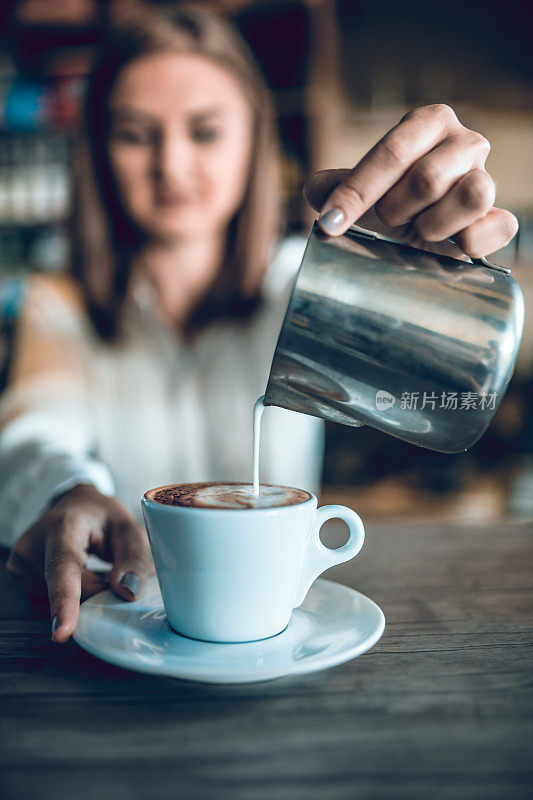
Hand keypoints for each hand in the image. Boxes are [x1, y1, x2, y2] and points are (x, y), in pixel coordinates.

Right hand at [6, 484, 154, 642]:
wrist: (73, 507)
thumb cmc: (101, 516)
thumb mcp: (128, 527)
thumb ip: (134, 557)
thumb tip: (127, 592)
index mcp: (62, 527)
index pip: (62, 568)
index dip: (64, 601)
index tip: (63, 631)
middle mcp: (33, 546)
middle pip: (73, 591)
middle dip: (102, 593)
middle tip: (117, 573)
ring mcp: (22, 564)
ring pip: (66, 599)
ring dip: (89, 592)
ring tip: (94, 565)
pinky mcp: (21, 578)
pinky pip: (55, 599)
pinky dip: (76, 594)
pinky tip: (81, 573)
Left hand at [304, 104, 517, 258]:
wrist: (417, 233)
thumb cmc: (388, 202)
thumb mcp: (358, 191)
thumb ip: (330, 186)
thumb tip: (315, 190)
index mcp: (427, 123)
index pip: (391, 154)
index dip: (357, 192)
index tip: (330, 222)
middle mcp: (464, 142)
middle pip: (428, 179)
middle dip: (396, 210)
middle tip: (389, 219)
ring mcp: (488, 177)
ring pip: (472, 196)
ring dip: (433, 225)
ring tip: (419, 230)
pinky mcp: (501, 216)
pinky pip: (500, 227)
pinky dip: (471, 242)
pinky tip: (451, 248)